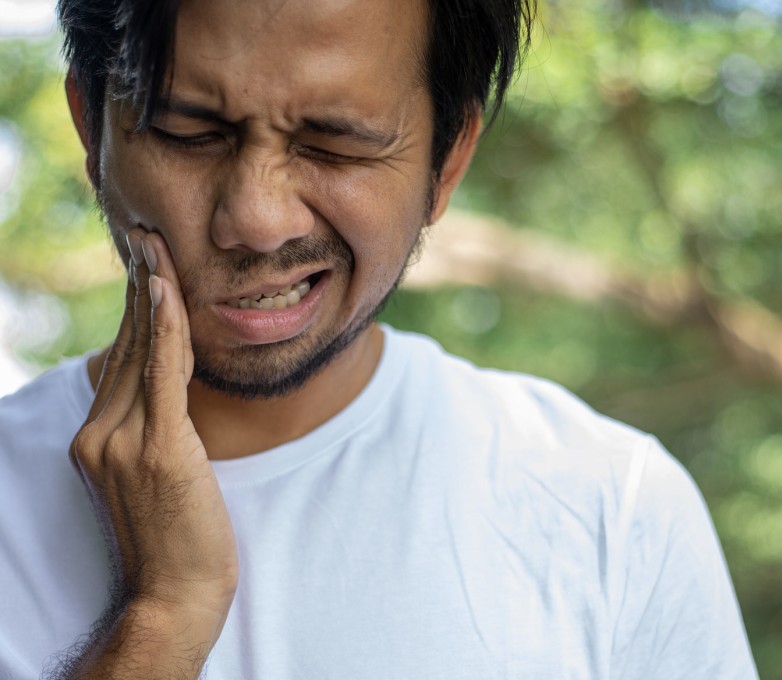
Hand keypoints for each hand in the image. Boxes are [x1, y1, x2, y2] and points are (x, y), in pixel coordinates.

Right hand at [61, 229, 236, 677]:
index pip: (122, 358)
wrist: (177, 595)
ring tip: (156, 245)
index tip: (148, 264)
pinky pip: (161, 373)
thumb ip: (158, 426)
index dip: (136, 308)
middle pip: (127, 345)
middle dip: (141, 287)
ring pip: (140, 350)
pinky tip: (167, 289)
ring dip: (150, 292)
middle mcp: (99, 433)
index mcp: (97, 437)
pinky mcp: (155, 449)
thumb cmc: (181, 537)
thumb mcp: (163, 473)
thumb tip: (174, 384)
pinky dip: (163, 326)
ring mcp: (121, 441)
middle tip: (150, 236)